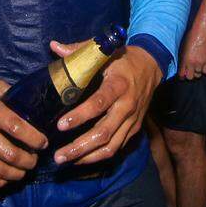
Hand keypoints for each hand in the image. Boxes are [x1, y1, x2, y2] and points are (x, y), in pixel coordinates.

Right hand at [0, 75, 47, 187]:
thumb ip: (12, 97)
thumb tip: (34, 110)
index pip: (17, 127)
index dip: (34, 139)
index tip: (42, 143)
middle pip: (9, 154)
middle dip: (28, 161)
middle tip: (34, 160)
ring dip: (15, 174)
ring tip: (23, 171)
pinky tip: (5, 177)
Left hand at [52, 43, 160, 165]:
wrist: (152, 65)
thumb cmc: (121, 58)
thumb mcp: (103, 50)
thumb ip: (78, 50)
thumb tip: (54, 46)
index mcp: (118, 84)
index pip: (99, 103)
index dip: (80, 116)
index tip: (60, 125)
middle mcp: (127, 105)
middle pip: (104, 132)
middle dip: (80, 146)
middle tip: (58, 155)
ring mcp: (132, 120)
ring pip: (111, 145)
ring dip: (87, 156)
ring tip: (64, 160)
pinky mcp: (134, 128)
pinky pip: (117, 148)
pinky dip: (98, 157)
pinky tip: (81, 159)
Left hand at [178, 29, 205, 78]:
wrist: (201, 33)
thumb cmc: (191, 37)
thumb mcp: (182, 48)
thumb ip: (183, 58)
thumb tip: (183, 65)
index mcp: (184, 60)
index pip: (181, 74)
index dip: (181, 76)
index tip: (182, 75)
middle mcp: (192, 63)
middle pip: (190, 77)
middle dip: (189, 75)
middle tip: (189, 72)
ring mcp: (200, 62)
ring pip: (198, 74)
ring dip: (196, 72)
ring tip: (196, 67)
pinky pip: (205, 71)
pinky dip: (203, 69)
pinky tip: (202, 65)